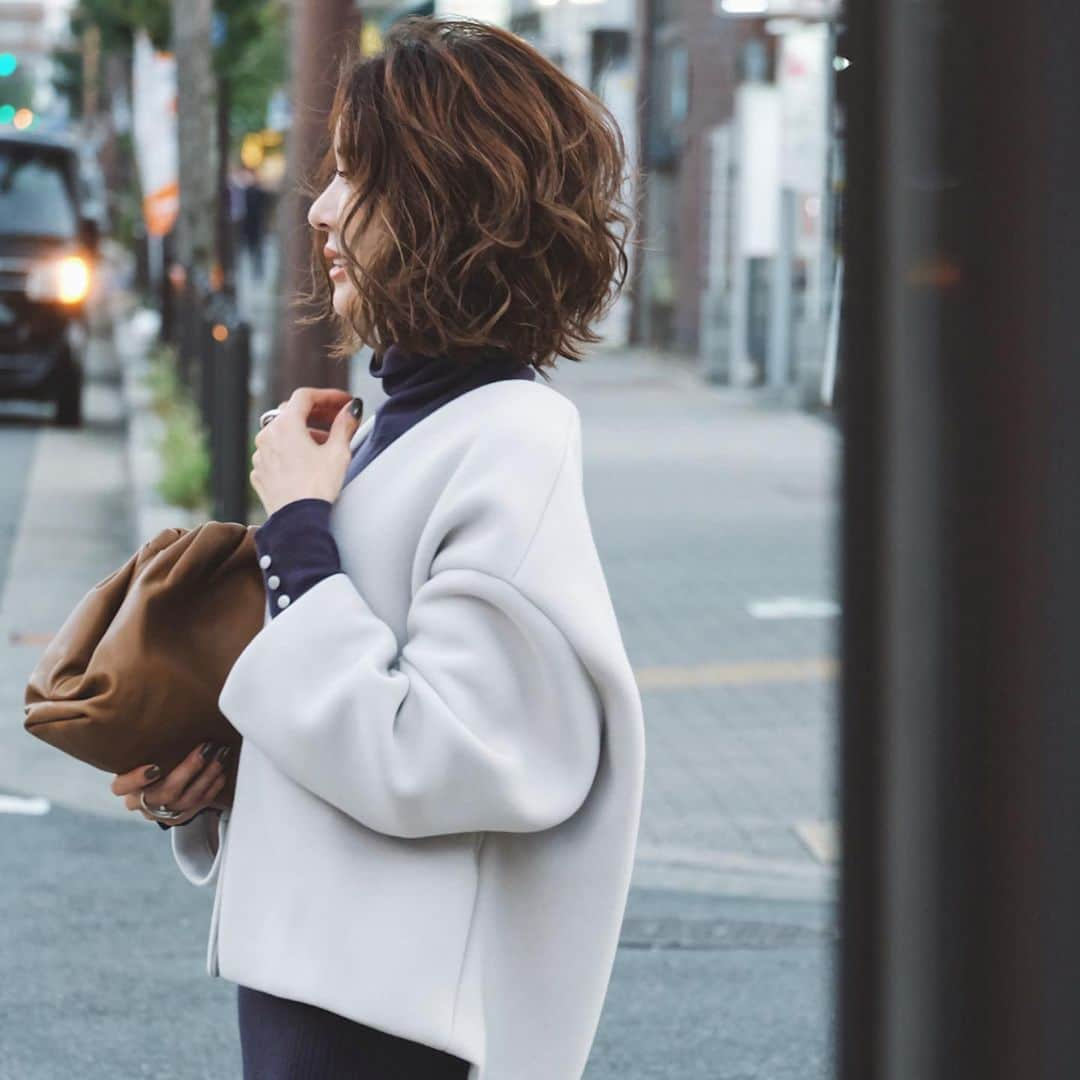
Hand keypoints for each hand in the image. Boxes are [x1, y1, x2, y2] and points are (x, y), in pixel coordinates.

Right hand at [111, 742, 233, 826]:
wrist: (163, 780)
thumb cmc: (152, 755)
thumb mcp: (143, 747)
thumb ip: (146, 735)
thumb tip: (157, 694)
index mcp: (126, 785)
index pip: (120, 788)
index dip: (136, 780)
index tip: (155, 767)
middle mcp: (141, 801)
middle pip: (163, 793)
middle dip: (188, 771)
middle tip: (205, 750)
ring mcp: (161, 812)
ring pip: (185, 801)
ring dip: (206, 777)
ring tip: (219, 757)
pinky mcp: (180, 817)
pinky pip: (198, 806)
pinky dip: (212, 788)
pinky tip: (221, 772)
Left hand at [251, 388, 362, 516]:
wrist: (297, 520)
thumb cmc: (317, 487)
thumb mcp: (338, 452)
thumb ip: (345, 425)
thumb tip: (351, 410)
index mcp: (286, 424)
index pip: (305, 396)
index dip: (328, 395)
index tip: (343, 401)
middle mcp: (267, 435)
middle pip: (291, 412)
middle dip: (316, 413)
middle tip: (336, 419)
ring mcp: (260, 455)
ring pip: (282, 433)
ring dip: (303, 433)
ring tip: (324, 444)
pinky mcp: (260, 473)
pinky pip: (275, 453)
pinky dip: (290, 451)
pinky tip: (306, 462)